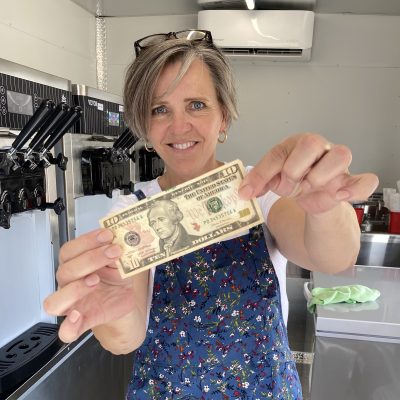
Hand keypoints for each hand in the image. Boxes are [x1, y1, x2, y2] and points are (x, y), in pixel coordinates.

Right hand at [43, 228, 135, 342]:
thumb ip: (118, 250)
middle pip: (65, 271)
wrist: (125, 299)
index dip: (86, 241)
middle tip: (112, 252)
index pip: (69, 250)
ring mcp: (73, 304)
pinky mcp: (83, 322)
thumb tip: (123, 237)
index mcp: (75, 264)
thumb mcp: (121, 259)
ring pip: (55, 301)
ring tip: (96, 279)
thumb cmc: (117, 276)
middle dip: (90, 258)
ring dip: (75, 288)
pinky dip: (69, 326)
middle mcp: (69, 283)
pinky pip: (66, 331)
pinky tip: (78, 315)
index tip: (107, 234)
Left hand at [239, 133, 378, 213]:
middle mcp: (319, 147)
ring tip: (308, 189)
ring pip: (341, 155)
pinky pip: (365, 180)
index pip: (278, 153)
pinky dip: (355, 189)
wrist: (312, 197)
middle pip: (310, 143)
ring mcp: (337, 162)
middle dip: (293, 171)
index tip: (248, 192)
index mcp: (295, 144)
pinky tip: (338, 195)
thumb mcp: (272, 180)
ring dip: (318, 178)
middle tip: (287, 186)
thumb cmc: (293, 180)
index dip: (262, 174)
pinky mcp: (351, 180)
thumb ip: (258, 182)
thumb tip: (243, 191)